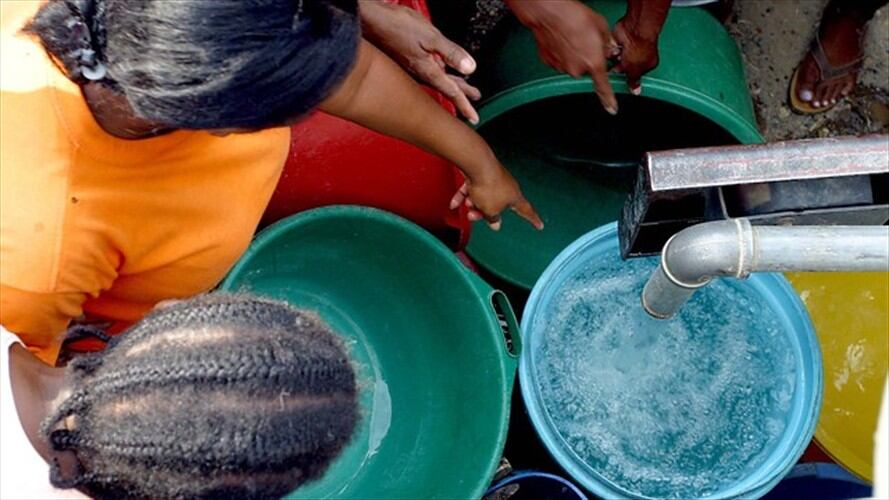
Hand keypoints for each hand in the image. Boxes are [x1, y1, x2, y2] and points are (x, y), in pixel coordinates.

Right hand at [360, 1, 481, 122]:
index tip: (473, 117)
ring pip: (436, 81)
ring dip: (451, 85)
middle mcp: (418, 74)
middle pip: (445, 88)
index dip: (465, 105)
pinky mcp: (404, 62)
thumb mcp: (430, 36)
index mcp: (427, 71)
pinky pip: (426, 73)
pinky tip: (440, 69)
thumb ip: (451, 52)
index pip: (452, 92)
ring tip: (463, 88)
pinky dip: (437, 74)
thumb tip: (470, 67)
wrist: (368, 21)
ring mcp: (410, 69)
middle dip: (461, 96)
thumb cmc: (394, 26)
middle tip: (472, 105)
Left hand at [449, 163, 542, 230]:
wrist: (476, 164)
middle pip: (496, 205)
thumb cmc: (488, 186)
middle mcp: (506, 187)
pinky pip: (472, 189)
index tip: (539, 226)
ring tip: (467, 204)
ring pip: (483, 197)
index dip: (533, 219)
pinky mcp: (480, 173)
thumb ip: (493, 218)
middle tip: (474, 215)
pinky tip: (454, 203)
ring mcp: (493, 179)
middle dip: (483, 213)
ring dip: (473, 204)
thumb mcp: (490, 210)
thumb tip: (495, 224)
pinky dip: (463, 196)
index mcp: (515, 196)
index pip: (526, 211)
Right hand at [507, 0, 617, 114]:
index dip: (609, 100)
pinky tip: (561, 39)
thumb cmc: (575, 17)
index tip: (612, 109)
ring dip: (575, 54)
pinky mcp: (549, 62)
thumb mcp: (601, 27)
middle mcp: (577, 70)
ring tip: (572, 36)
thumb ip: (607, 44)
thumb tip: (608, 51)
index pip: (603, 87)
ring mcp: (561, 67)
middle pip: (587, 69)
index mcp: (594, 63)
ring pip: (573, 64)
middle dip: (588, 58)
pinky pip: (560, 60)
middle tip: (586, 40)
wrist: (549, 13)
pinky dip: (562, 52)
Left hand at [611, 18, 659, 94]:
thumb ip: (634, 82)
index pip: (634, 76)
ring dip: (615, 59)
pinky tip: (616, 48)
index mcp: (647, 64)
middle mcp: (637, 56)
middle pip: (622, 69)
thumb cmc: (641, 47)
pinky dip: (611, 51)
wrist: (634, 30)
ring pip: (614, 61)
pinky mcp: (618, 42)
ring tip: (620, 54)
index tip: (622, 79)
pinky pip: (610, 52)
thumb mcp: (636, 71)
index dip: (627, 78)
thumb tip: (636, 91)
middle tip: (621, 65)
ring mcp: (628, 49)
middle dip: (619, 68)